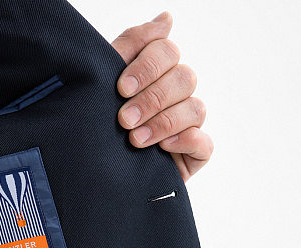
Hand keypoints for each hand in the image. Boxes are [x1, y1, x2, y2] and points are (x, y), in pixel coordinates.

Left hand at [111, 11, 213, 183]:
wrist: (96, 176)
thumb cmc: (101, 127)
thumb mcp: (107, 84)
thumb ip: (133, 46)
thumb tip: (167, 18)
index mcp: (157, 72)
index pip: (166, 51)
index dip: (147, 66)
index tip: (121, 88)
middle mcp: (177, 94)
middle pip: (184, 77)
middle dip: (151, 98)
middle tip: (124, 119)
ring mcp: (189, 124)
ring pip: (195, 107)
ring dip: (163, 121)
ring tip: (135, 140)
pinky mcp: (195, 153)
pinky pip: (204, 141)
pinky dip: (184, 141)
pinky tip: (163, 148)